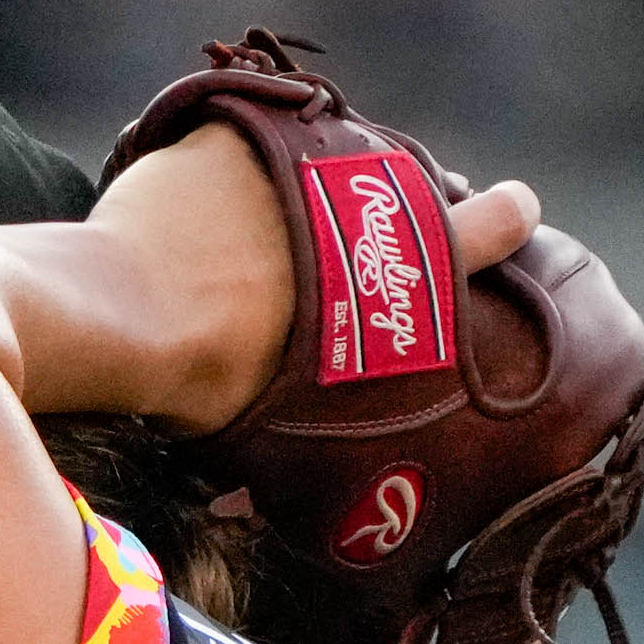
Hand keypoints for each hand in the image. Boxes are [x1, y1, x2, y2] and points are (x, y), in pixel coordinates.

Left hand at [84, 123, 541, 433]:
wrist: (124, 315)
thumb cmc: (201, 383)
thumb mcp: (275, 423)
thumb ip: (305, 422)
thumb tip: (270, 506)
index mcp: (387, 273)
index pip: (478, 234)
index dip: (499, 222)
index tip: (519, 206)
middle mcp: (357, 203)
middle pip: (393, 181)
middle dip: (382, 198)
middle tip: (365, 209)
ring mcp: (291, 161)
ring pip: (315, 156)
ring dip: (298, 180)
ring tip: (263, 212)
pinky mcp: (228, 137)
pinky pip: (234, 141)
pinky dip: (218, 167)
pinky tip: (189, 196)